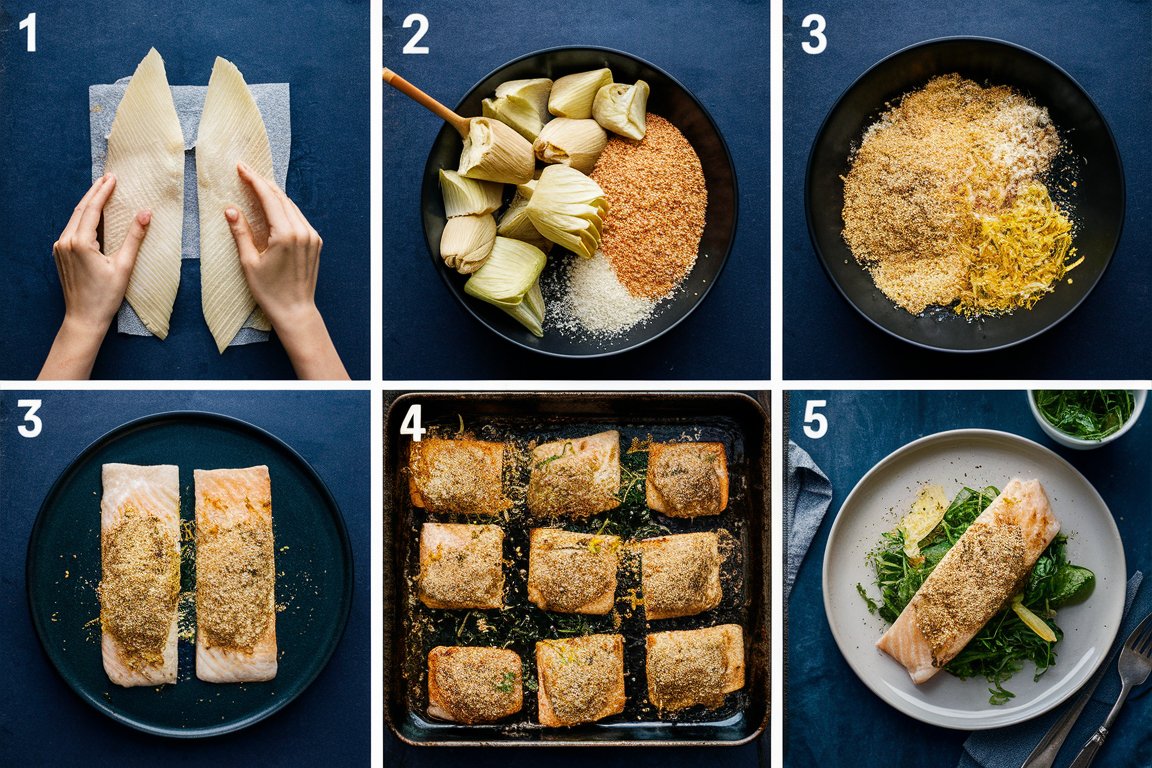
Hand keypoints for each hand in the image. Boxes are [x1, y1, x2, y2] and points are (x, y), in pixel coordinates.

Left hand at [39, 174, 150, 379]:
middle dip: (94, 193)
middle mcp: (65, 241)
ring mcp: (60, 248)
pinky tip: (91, 215)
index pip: (92, 209)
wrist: (84, 318)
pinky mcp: (60, 254)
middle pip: (80, 210)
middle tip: (107, 178)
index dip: (103, 192)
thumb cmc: (105, 296)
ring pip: (74, 218)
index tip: (112, 178)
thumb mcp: (124, 266)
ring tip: (101, 191)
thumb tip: (145, 213)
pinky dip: (82, 218)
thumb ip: (134, 237)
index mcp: (80, 242)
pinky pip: (71, 229)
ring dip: (88, 204)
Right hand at [226, 163, 348, 379]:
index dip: (254, 180)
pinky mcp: (316, 242)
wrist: (295, 310)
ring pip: (292, 207)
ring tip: (257, 185)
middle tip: (246, 172)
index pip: (269, 198)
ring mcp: (312, 236)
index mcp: (286, 234)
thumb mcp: (249, 262)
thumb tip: (230, 209)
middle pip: (281, 198)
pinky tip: (274, 206)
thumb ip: (241, 233)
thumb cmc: (269, 291)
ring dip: (274, 194)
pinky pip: (299, 218)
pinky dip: (285, 208)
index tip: (241, 167)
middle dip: (263, 183)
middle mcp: (303, 231)